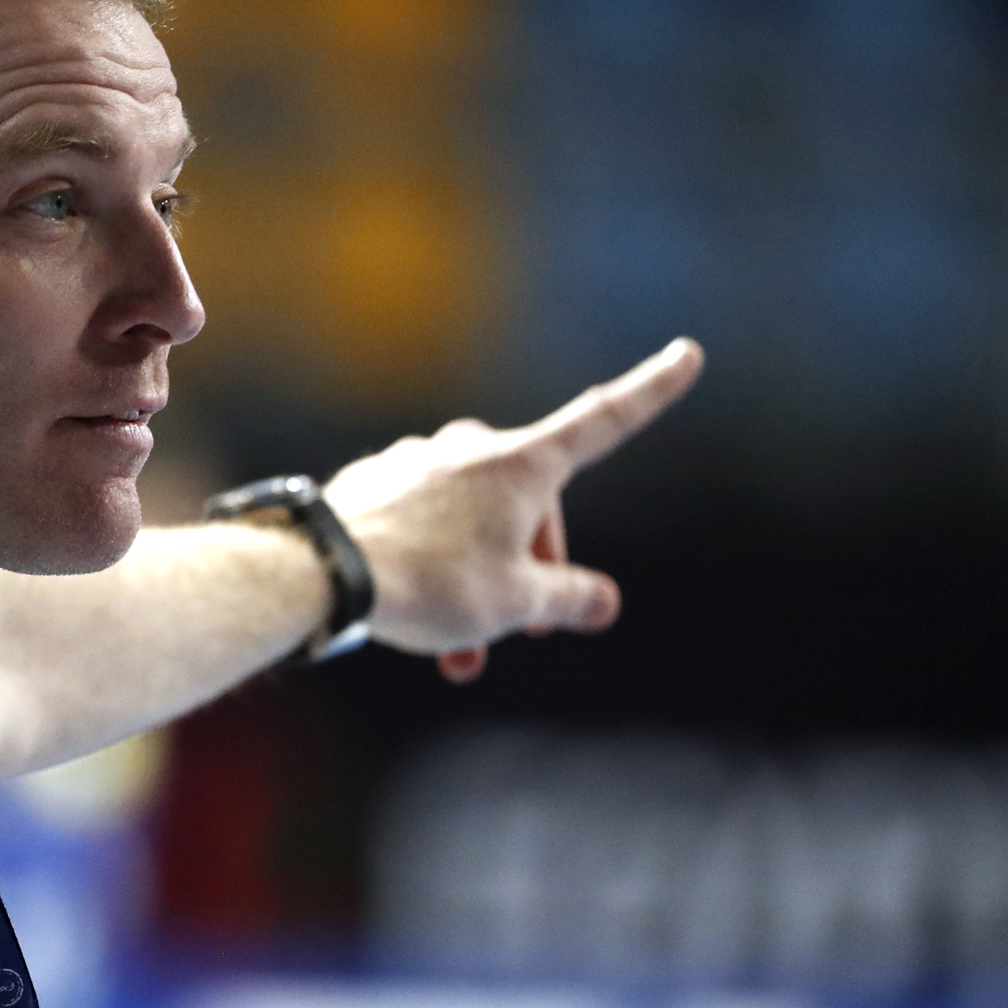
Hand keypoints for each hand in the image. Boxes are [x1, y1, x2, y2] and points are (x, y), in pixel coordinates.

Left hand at [322, 338, 703, 681]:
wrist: (321, 570)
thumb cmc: (431, 583)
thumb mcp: (517, 603)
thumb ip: (569, 598)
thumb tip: (602, 601)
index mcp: (521, 464)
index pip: (605, 421)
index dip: (651, 392)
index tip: (685, 353)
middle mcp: (471, 447)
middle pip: (529, 506)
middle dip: (533, 567)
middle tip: (527, 630)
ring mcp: (418, 461)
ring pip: (470, 524)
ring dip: (478, 583)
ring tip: (461, 655)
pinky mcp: (374, 483)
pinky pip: (421, 525)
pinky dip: (430, 566)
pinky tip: (408, 608)